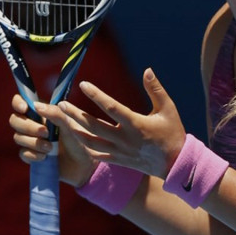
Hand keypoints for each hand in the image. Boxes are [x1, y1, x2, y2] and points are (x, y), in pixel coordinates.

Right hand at [10, 94, 97, 186]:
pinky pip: (22, 153)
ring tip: (50, 148)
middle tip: (45, 132)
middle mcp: (32, 124)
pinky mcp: (31, 156)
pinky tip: (44, 157)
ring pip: (18, 137)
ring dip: (33, 142)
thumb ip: (56, 113)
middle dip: (28, 126)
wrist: (84, 163)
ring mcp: (30, 140)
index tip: (25, 108)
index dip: (18, 103)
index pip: (20, 102)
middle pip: (15, 120)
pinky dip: (32, 155)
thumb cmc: (79, 139)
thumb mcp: (70, 124)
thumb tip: (36, 106)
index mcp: (41, 112)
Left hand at [57, 68, 186, 178]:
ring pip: (90, 141)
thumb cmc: (172, 133)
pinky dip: (83, 145)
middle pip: (93, 126)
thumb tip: (147, 70)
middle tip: (61, 104)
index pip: (111, 107)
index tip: (83, 84)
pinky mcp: (117, 160)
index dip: (96, 95)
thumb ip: (156, 89)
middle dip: (75, 114)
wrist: (174, 164)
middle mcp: (124, 139)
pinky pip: (96, 154)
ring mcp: (119, 151)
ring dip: (74, 129)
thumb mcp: (168, 109)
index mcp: (136, 124)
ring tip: (63, 119)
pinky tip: (74, 136)